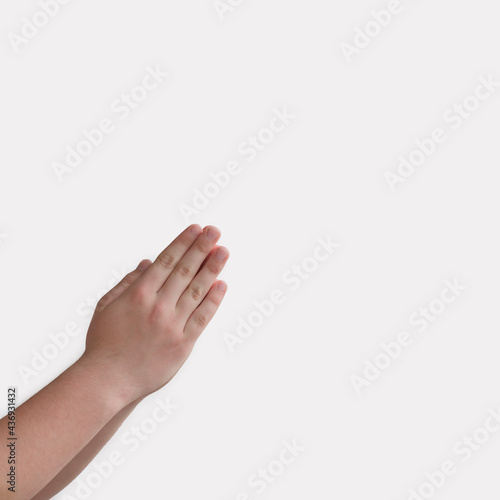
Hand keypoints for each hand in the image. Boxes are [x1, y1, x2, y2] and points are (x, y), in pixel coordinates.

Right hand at [80, 224, 228, 404]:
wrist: (108, 381)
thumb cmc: (104, 343)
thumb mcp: (106, 306)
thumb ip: (128, 283)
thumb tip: (148, 263)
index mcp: (138, 294)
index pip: (166, 261)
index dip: (183, 243)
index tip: (196, 229)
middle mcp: (157, 306)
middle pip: (185, 271)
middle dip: (201, 248)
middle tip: (215, 231)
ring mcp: (172, 325)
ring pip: (197, 290)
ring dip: (212, 268)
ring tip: (223, 251)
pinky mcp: (182, 344)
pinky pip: (202, 317)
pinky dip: (213, 300)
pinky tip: (222, 284)